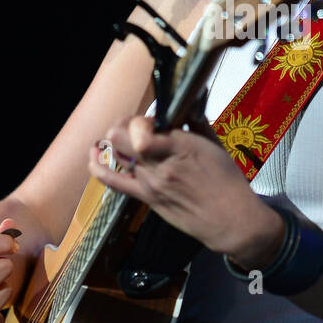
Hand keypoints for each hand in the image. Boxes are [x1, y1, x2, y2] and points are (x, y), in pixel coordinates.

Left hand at [90, 116, 284, 265]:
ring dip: (117, 141)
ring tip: (123, 139)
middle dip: (125, 125)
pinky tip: (93, 155)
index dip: (142, 119)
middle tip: (138, 128)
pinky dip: (97, 165)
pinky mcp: (145, 198)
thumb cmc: (227, 181)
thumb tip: (187, 103)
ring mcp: (149, 182)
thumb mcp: (215, 144)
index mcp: (180, 146)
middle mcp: (159, 164)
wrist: (229, 219)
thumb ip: (195, 122)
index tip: (154, 121)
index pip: (141, 126)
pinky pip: (112, 180)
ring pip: (115, 153)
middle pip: (119, 136)